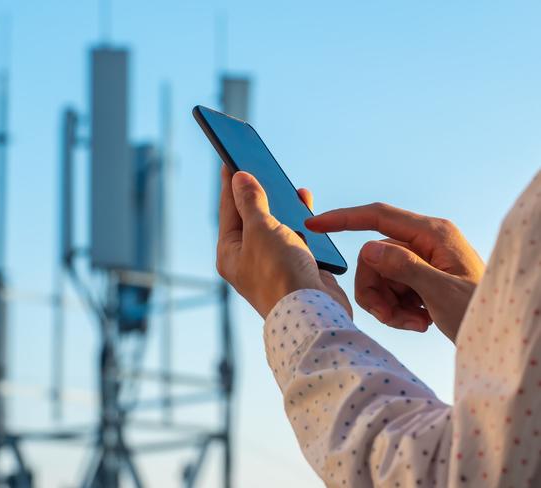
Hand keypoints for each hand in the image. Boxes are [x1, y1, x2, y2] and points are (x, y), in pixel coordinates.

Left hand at [216, 166, 350, 318]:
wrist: (313, 312)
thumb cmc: (279, 273)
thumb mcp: (260, 229)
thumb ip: (250, 202)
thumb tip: (239, 178)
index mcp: (230, 252)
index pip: (228, 209)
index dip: (231, 182)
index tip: (230, 157)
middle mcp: (249, 259)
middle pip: (252, 217)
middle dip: (259, 191)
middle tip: (259, 164)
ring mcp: (273, 264)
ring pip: (277, 226)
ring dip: (283, 205)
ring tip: (287, 185)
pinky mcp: (297, 268)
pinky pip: (297, 237)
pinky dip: (302, 221)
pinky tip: (306, 206)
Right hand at [305, 203, 483, 342]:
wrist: (499, 339)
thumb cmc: (481, 313)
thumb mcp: (443, 293)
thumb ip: (405, 268)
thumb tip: (368, 249)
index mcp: (433, 234)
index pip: (379, 216)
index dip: (344, 219)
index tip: (315, 225)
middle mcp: (425, 242)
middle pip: (373, 257)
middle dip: (375, 290)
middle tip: (391, 317)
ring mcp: (421, 261)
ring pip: (378, 276)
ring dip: (386, 304)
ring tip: (411, 323)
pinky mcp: (419, 278)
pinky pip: (389, 289)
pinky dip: (396, 310)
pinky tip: (419, 322)